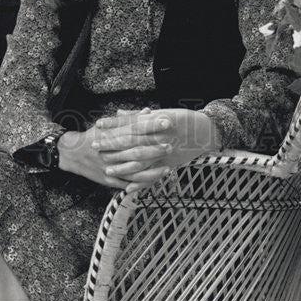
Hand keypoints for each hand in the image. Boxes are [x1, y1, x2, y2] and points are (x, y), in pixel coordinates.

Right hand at [57, 117, 170, 190]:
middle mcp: (111, 151)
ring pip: (134, 169)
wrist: (72, 154)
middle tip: (171, 144)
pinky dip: (141, 183)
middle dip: (155, 147)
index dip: (152, 125)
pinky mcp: (109, 180)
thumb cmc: (93, 136)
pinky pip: (127, 183)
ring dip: (152, 169)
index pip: (135, 128)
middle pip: (136, 148)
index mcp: (112, 134)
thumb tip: (148, 111)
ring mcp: (110, 167)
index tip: (166, 121)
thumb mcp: (107, 124)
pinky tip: (154, 181)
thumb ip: (129, 119)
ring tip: (167, 167)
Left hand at [93, 108, 222, 191]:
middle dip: (111, 144)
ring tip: (107, 169)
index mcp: (155, 121)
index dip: (112, 124)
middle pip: (130, 141)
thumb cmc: (184, 119)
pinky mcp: (169, 164)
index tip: (97, 124)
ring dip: (122, 166)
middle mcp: (158, 136)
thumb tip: (119, 112)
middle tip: (94, 146)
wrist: (206, 131)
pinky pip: (152, 175)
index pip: (129, 122)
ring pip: (139, 161)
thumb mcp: (162, 112)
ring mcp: (163, 152)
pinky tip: (128, 188)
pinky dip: (140, 182)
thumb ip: (139, 116)